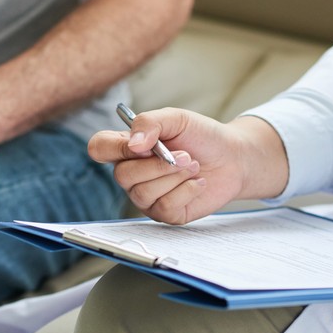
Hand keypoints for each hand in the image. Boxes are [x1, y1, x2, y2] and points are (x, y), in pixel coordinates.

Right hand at [88, 108, 286, 223]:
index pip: (99, 148)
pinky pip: (165, 207)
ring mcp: (147, 196)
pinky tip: (197, 183)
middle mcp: (133, 174)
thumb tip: (133, 144)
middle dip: (158, 165)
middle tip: (185, 155)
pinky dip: (186, 191)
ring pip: (143, 194)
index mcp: (129, 147)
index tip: (144, 144)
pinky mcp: (165, 213)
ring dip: (175, 177)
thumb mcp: (177, 118)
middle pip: (121, 176)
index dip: (115, 148)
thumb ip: (150, 123)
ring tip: (193, 166)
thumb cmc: (202, 137)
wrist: (233, 158)